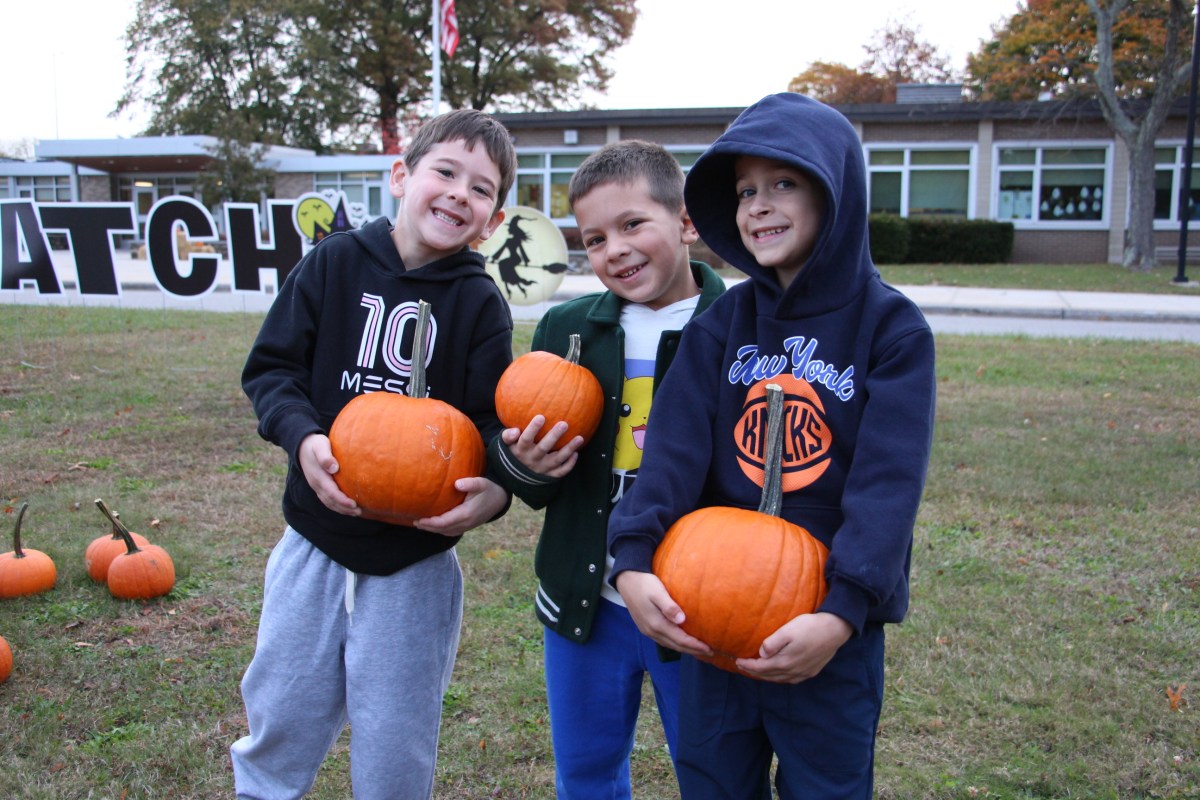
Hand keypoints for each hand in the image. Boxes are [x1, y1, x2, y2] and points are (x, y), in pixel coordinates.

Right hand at [298, 433, 359, 515]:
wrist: (302, 445)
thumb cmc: (316, 444)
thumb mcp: (320, 446)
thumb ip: (325, 457)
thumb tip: (334, 468)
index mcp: (318, 477)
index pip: (331, 493)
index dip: (342, 500)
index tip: (354, 504)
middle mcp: (316, 485)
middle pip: (331, 501)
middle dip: (344, 508)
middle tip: (359, 511)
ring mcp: (316, 487)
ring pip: (329, 503)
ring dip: (342, 509)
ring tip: (356, 512)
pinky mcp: (319, 486)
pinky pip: (327, 500)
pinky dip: (337, 506)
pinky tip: (347, 507)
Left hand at [413, 477, 507, 536]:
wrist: (500, 500)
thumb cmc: (488, 489)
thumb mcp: (481, 483)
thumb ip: (470, 483)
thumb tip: (457, 484)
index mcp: (466, 514)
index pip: (444, 522)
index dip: (430, 522)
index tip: (419, 519)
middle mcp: (465, 523)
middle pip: (442, 529)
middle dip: (428, 527)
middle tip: (415, 522)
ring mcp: (467, 526)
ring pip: (446, 532)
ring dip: (433, 530)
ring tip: (421, 524)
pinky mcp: (468, 526)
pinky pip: (451, 531)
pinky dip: (441, 530)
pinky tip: (434, 525)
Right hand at [500, 415, 583, 477]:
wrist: (515, 475)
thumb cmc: (513, 452)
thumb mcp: (506, 445)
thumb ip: (507, 436)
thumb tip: (515, 430)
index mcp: (521, 450)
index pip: (526, 439)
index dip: (533, 429)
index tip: (541, 416)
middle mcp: (532, 460)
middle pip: (544, 448)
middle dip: (554, 436)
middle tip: (564, 424)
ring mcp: (542, 469)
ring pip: (556, 459)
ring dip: (568, 449)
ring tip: (580, 438)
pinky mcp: (549, 475)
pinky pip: (560, 472)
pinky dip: (569, 464)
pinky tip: (576, 454)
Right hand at [615, 571, 712, 657]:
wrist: (626, 580)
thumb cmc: (644, 584)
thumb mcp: (658, 592)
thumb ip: (669, 607)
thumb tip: (682, 620)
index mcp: (656, 624)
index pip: (680, 640)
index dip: (695, 646)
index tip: (710, 648)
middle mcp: (652, 631)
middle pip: (676, 646)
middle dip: (693, 650)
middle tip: (710, 652)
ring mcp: (647, 631)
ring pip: (669, 644)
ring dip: (684, 649)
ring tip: (698, 649)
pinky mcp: (645, 627)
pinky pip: (664, 640)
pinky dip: (675, 644)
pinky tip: (681, 641)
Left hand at [735, 612, 852, 683]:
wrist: (835, 630)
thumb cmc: (810, 627)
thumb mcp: (788, 630)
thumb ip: (773, 643)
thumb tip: (761, 654)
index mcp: (785, 662)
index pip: (761, 668)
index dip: (747, 666)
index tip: (737, 660)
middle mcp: (793, 671)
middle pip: (768, 676)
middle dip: (754, 672)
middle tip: (743, 666)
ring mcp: (803, 673)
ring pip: (779, 679)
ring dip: (766, 676)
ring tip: (756, 670)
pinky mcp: (811, 671)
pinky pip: (790, 679)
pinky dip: (779, 677)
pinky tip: (777, 672)